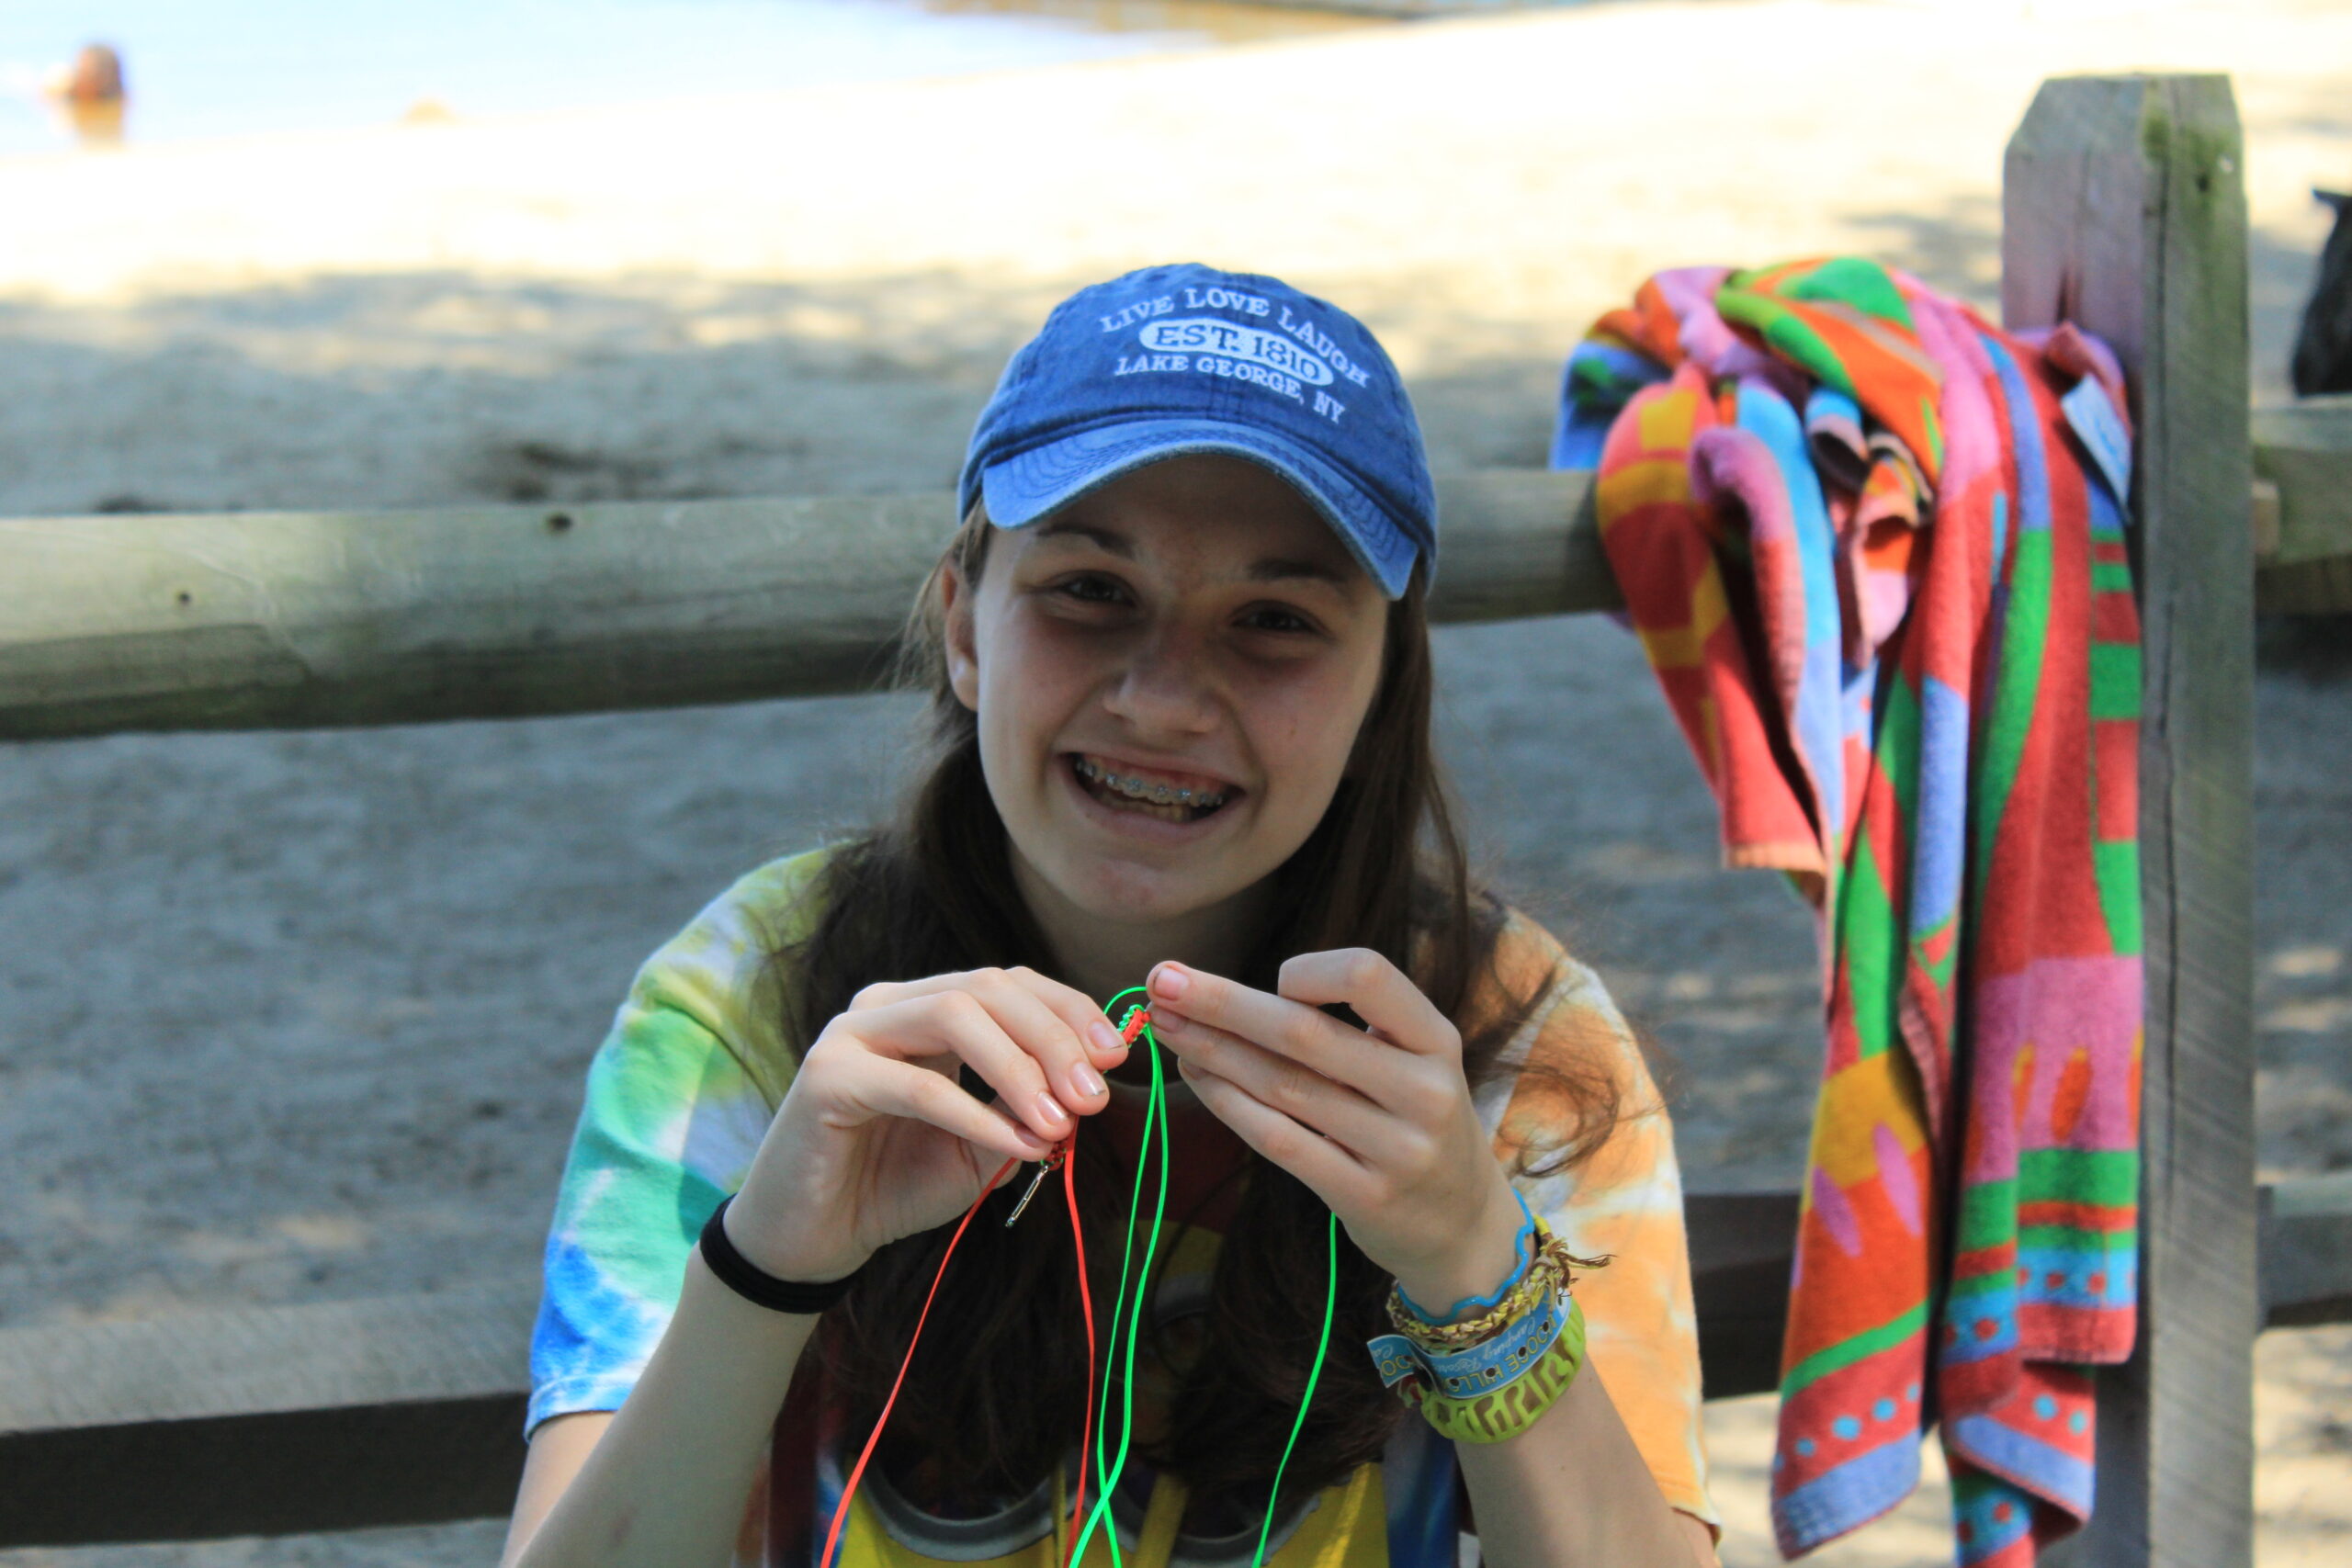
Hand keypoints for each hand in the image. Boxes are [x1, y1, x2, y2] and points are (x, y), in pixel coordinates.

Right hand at [721, 968, 1131, 1284]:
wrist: (811, 1239)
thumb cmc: (893, 1185)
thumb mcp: (978, 1147)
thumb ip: (1023, 1112)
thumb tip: (1085, 1090)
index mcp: (925, 1008)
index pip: (1008, 983)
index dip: (1068, 1010)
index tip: (1118, 1056)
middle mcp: (887, 1005)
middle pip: (988, 989)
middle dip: (1054, 1038)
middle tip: (1096, 1096)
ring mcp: (852, 1033)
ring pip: (955, 1017)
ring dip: (1021, 1068)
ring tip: (1061, 1122)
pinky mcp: (828, 1077)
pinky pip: (919, 1086)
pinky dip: (978, 1115)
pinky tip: (1019, 1146)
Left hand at [1145, 951, 1527, 1315]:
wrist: (1464, 1226)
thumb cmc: (1416, 1123)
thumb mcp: (1415, 1064)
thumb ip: (1350, 1029)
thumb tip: (1233, 996)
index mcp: (1436, 1040)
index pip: (1368, 975)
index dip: (1308, 971)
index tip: (1273, 979)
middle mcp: (1423, 1091)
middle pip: (1305, 1031)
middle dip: (1221, 1002)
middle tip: (1161, 980)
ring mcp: (1397, 1149)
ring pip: (1283, 1086)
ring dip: (1212, 1050)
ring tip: (1163, 1026)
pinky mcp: (1363, 1196)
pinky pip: (1279, 1140)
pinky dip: (1228, 1103)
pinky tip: (1195, 1078)